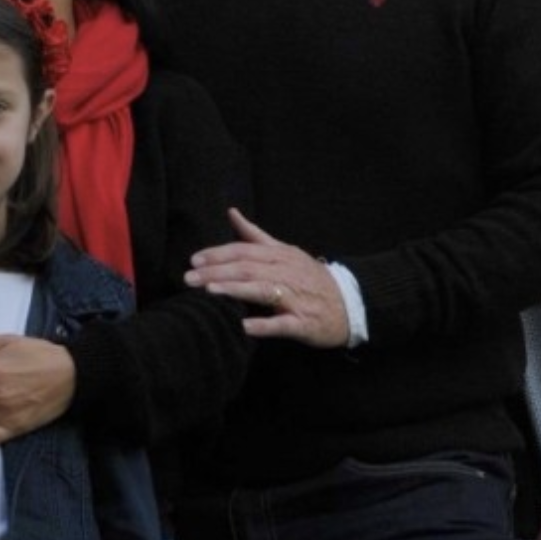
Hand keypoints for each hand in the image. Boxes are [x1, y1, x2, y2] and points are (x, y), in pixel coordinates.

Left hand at [185, 208, 348, 346]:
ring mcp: (296, 298)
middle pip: (247, 269)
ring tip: (211, 292)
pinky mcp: (304, 322)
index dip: (218, 254)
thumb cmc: (310, 277)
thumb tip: (231, 213)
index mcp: (280, 256)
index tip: (193, 260)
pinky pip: (283, 324)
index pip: (244, 251)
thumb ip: (255, 234)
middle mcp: (286, 273)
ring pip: (263, 291)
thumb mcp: (284, 251)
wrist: (350, 303)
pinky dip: (265, 324)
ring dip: (236, 290)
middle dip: (216, 272)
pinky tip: (246, 326)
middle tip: (189, 278)